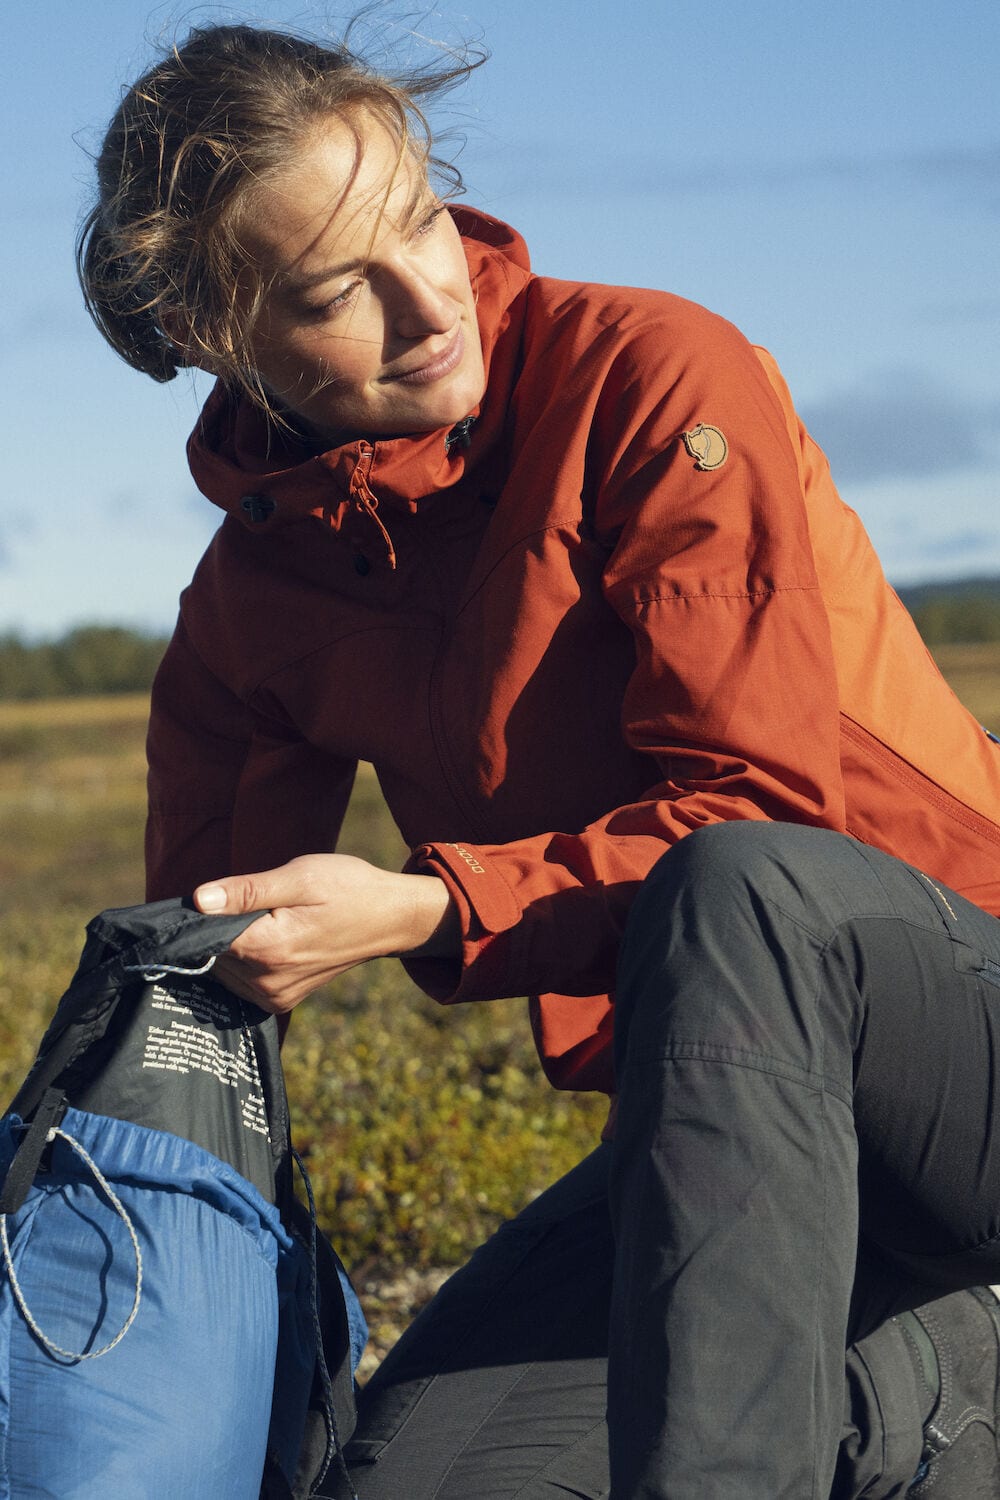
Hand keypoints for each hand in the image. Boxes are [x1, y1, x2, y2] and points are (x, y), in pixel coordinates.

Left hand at [193, 853, 457, 1013]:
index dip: (201, 913)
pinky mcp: (279, 1000)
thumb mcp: (300, 877)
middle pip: (210, 954)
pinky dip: (242, 960)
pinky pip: (239, 982)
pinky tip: (268, 939)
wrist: (389, 919)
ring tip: (267, 920)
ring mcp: (273, 996)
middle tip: (253, 901)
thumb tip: (198, 900)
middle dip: (217, 927)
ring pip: (221, 969)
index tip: (217, 896)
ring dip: (231, 945)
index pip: (202, 937)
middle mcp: (265, 981)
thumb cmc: (348, 888)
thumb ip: (247, 891)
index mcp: (266, 948)